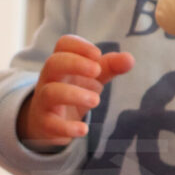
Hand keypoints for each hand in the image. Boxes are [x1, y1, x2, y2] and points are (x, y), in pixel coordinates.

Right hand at [18, 35, 133, 146]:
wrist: (48, 121)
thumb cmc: (74, 91)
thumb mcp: (93, 77)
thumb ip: (110, 67)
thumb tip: (129, 59)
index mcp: (62, 63)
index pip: (63, 44)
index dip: (79, 46)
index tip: (97, 55)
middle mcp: (49, 79)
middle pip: (53, 63)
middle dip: (75, 64)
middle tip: (97, 72)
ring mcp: (44, 101)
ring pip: (51, 92)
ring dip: (74, 94)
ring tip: (96, 100)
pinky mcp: (45, 123)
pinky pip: (51, 123)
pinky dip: (67, 127)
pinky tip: (83, 130)